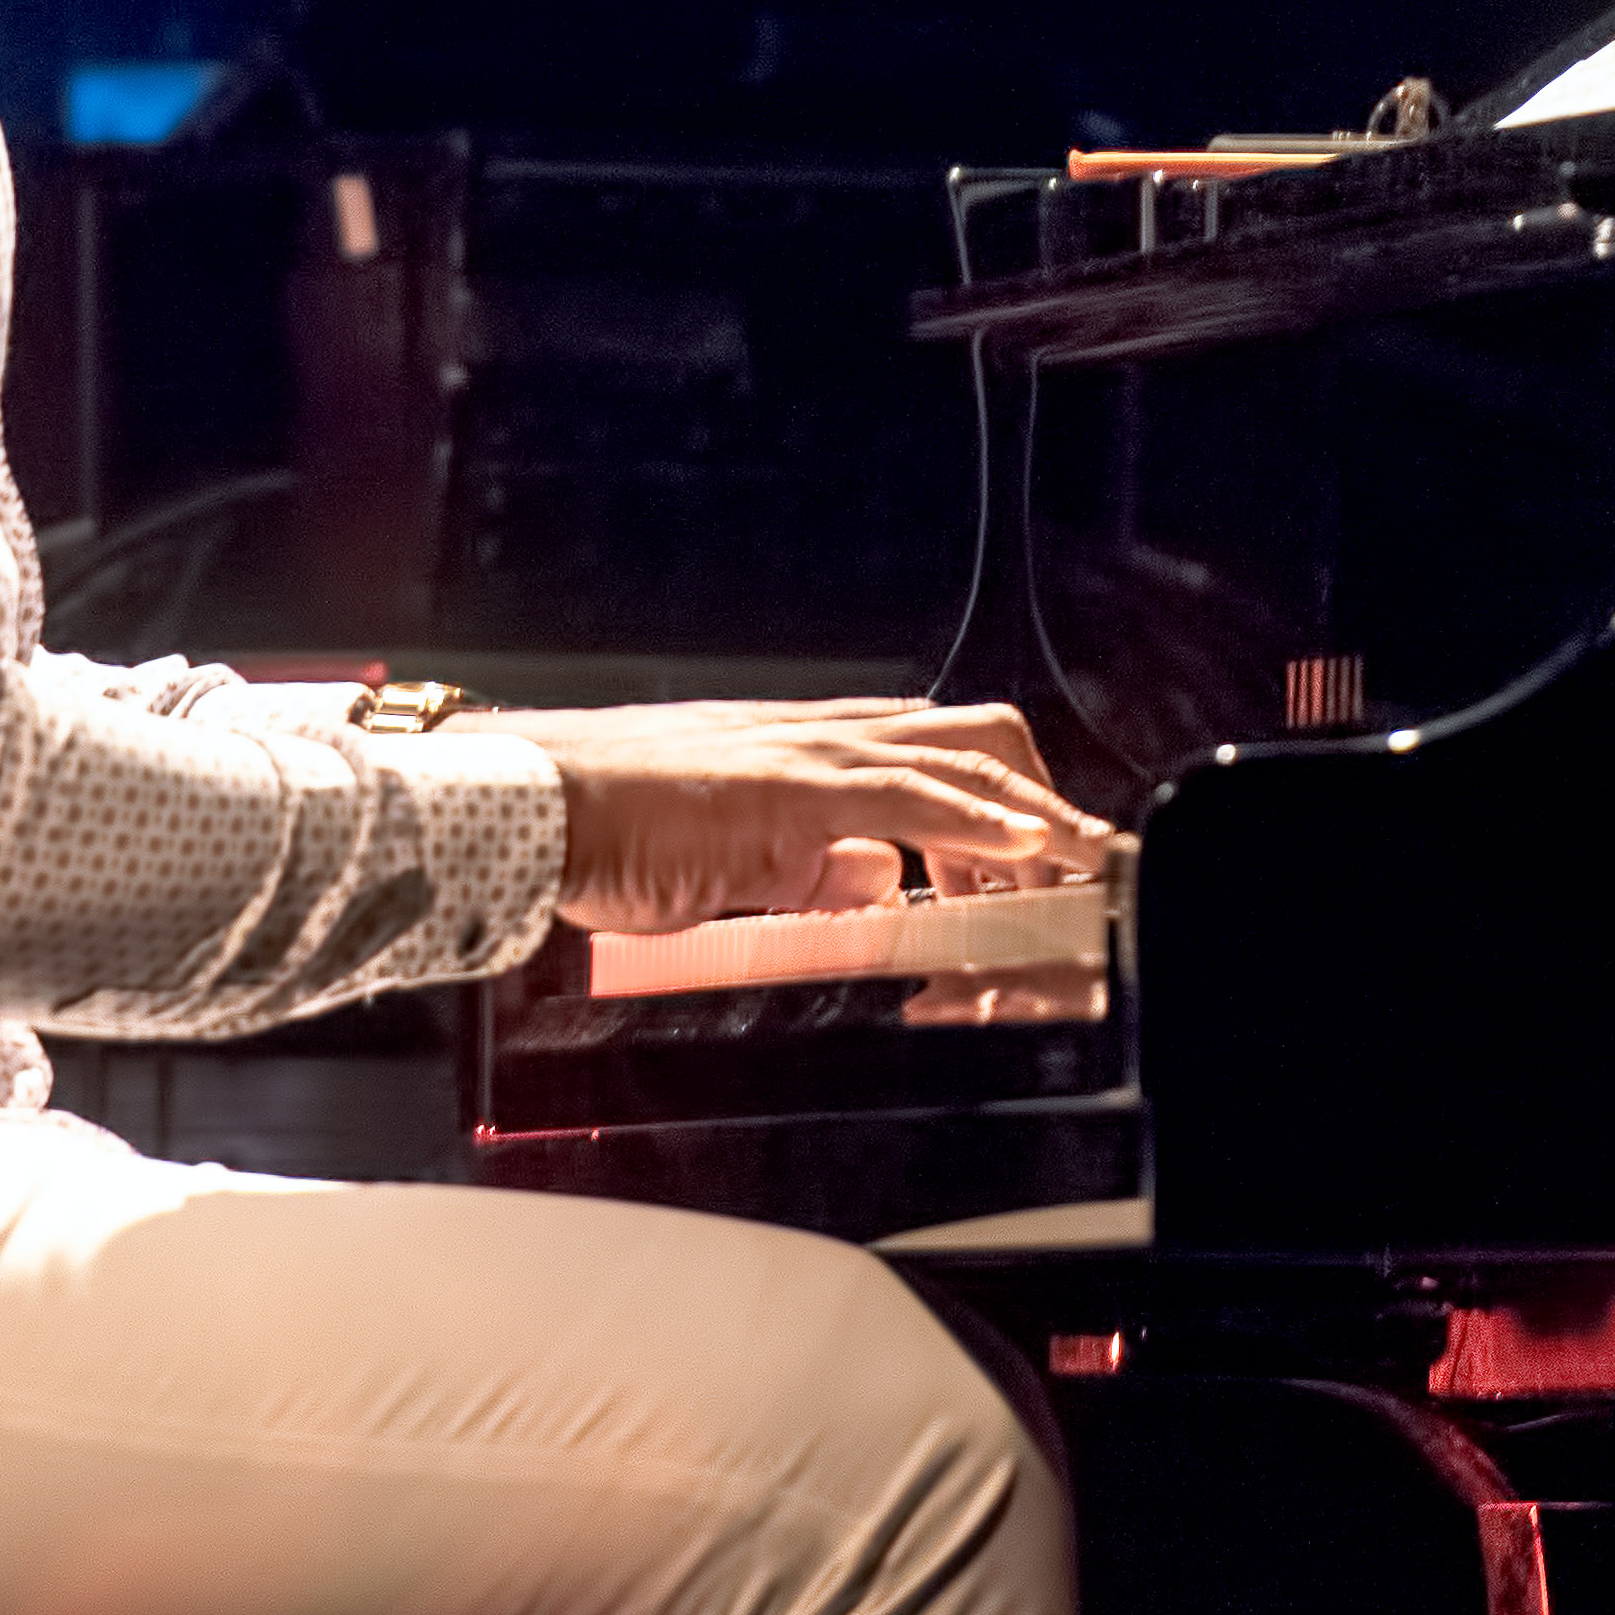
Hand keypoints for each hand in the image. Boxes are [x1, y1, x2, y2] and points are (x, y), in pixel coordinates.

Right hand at [490, 697, 1103, 935]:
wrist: (531, 804)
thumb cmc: (607, 827)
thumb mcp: (737, 857)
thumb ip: (813, 866)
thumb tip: (883, 880)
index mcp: (813, 747)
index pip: (943, 757)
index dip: (1010, 805)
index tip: (1048, 863)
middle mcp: (826, 734)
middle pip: (982, 737)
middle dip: (1045, 802)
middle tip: (1076, 873)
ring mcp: (813, 753)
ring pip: (967, 759)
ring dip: (1038, 818)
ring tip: (1083, 869)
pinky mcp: (794, 788)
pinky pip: (915, 797)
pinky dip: (986, 824)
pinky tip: (1027, 854)